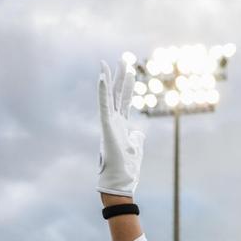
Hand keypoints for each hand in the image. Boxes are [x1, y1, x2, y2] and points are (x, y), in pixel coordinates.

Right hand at [97, 58, 145, 196]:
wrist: (120, 182)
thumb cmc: (127, 169)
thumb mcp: (136, 149)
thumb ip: (137, 139)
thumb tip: (138, 134)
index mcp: (121, 125)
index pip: (124, 100)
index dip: (127, 85)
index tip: (130, 70)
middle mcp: (113, 121)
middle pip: (117, 93)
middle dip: (119, 76)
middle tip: (122, 57)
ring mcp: (109, 123)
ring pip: (109, 97)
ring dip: (109, 79)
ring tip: (107, 62)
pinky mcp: (106, 127)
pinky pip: (104, 107)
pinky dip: (103, 92)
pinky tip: (102, 78)